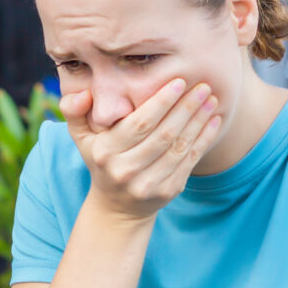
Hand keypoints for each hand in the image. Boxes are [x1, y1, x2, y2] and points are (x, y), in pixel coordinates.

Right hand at [60, 78, 222, 220]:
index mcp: (105, 153)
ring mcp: (148, 184)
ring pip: (179, 147)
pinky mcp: (167, 192)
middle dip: (185, 108)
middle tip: (202, 86)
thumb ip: (74, 111)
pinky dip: (204, 139)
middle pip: (163, 135)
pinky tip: (213, 120)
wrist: (117, 206)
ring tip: (211, 99)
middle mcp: (126, 170)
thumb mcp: (81, 137)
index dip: (161, 102)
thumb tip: (84, 93)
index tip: (178, 81)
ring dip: (198, 121)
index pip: (139, 124)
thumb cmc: (101, 159)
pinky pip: (189, 161)